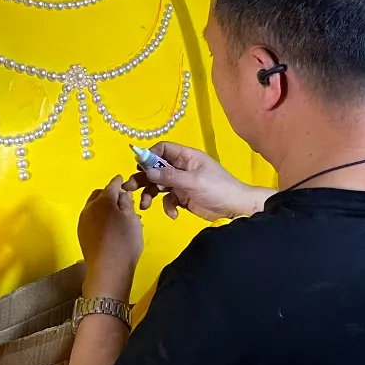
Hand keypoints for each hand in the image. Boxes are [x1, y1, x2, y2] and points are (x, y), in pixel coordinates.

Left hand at [78, 176, 143, 298]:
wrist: (108, 269)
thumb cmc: (125, 242)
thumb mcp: (132, 219)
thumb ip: (127, 202)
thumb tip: (122, 193)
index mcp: (103, 201)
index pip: (112, 185)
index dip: (119, 182)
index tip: (123, 179)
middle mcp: (89, 208)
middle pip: (99, 195)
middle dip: (109, 194)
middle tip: (122, 199)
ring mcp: (83, 221)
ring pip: (94, 207)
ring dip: (104, 206)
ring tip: (117, 214)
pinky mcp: (81, 233)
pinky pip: (91, 218)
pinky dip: (99, 216)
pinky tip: (109, 225)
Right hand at [130, 140, 272, 222]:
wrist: (235, 208)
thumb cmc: (217, 188)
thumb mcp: (193, 181)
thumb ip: (170, 176)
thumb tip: (147, 171)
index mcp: (186, 157)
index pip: (163, 149)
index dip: (150, 156)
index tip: (139, 166)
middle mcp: (182, 168)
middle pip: (156, 169)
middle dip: (143, 178)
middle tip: (129, 187)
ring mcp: (182, 183)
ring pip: (159, 185)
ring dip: (150, 195)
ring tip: (145, 206)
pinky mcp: (183, 198)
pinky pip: (168, 200)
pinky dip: (168, 207)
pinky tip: (174, 214)